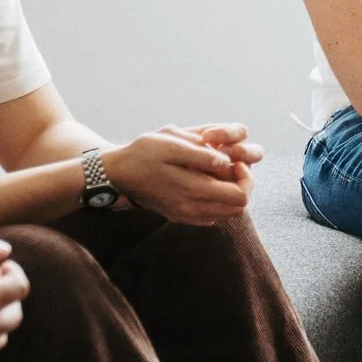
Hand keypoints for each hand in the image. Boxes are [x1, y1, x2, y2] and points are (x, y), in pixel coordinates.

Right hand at [104, 129, 251, 224]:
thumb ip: (202, 155)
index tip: (234, 161)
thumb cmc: (142, 154)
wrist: (116, 174)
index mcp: (193, 191)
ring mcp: (185, 216)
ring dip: (229, 194)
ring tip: (216, 173)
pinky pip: (210, 215)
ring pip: (226, 214)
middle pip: (238, 209)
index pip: (241, 197)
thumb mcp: (171, 144)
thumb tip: (227, 163)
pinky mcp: (179, 216)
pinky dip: (216, 201)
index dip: (245, 178)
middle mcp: (192, 210)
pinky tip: (204, 183)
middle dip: (241, 186)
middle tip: (228, 167)